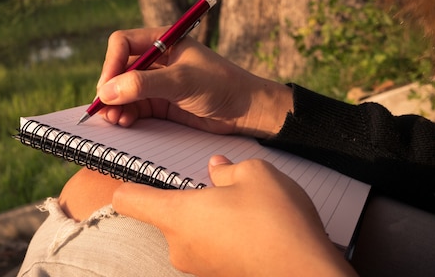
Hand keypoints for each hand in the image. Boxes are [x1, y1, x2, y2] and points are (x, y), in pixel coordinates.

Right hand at [96, 28, 292, 137]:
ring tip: (114, 120)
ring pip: (124, 90)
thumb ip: (143, 85)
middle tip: (103, 108)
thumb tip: (106, 92)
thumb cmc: (220, 85)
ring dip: (116, 104)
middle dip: (110, 88)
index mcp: (163, 41)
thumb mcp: (181, 81)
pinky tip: (124, 123)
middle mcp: (157, 59)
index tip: (106, 86)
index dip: (111, 63)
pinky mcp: (161, 103)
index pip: (123, 44)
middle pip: (120, 68)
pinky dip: (126, 114)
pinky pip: (135, 106)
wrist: (246, 111)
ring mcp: (157, 82)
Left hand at [112, 156, 357, 276]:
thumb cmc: (277, 221)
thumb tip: (216, 169)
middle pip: (164, 215)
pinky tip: (251, 228)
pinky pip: (208, 248)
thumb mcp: (254, 174)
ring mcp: (197, 266)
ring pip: (189, 231)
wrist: (308, 273)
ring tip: (242, 208)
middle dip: (186, 198)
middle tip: (217, 187)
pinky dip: (221, 235)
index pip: (128, 200)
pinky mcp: (216, 276)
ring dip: (207, 218)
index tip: (132, 175)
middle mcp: (178, 245)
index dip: (126, 184)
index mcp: (176, 215)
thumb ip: (227, 169)